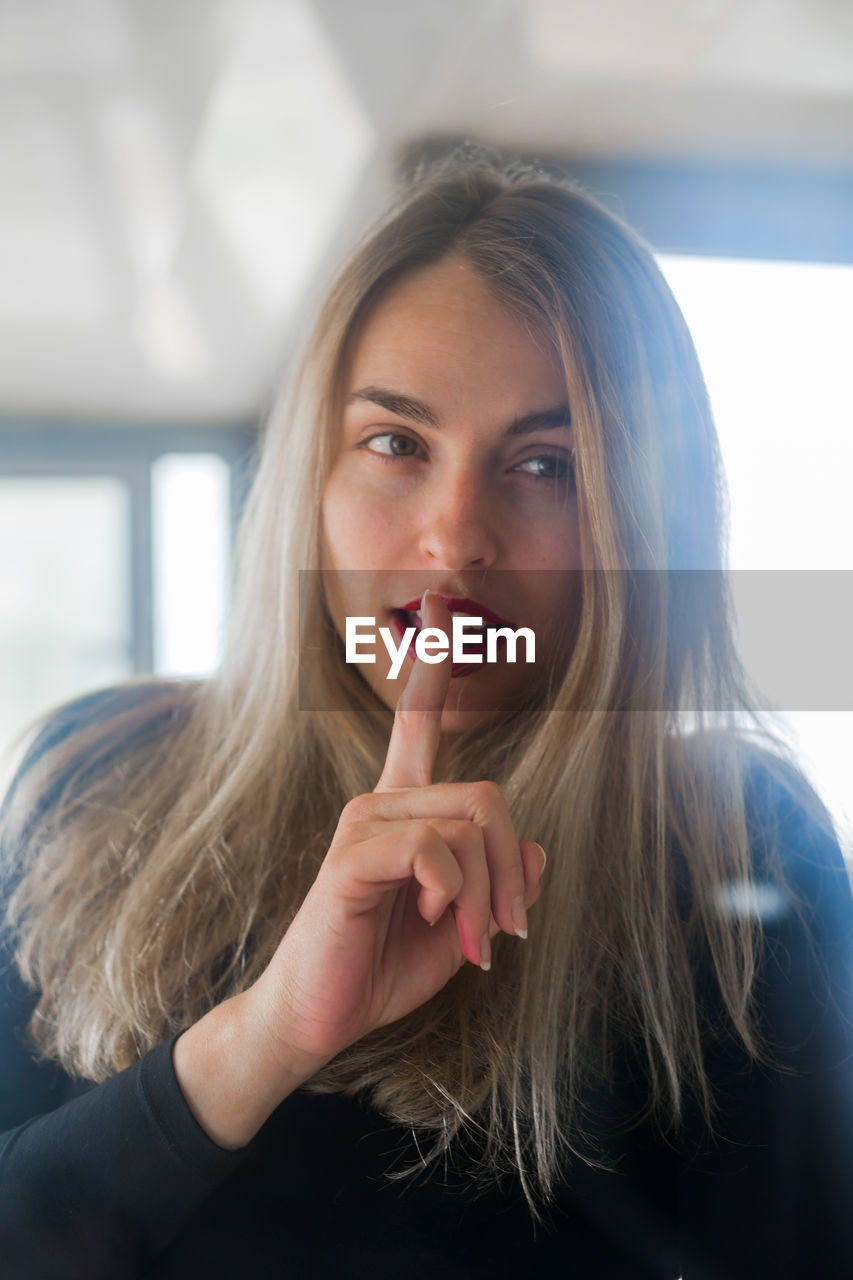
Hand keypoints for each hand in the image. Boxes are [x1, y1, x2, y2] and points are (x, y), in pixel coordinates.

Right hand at [253, 590, 546, 1067]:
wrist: (319, 1019)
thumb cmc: (382, 966)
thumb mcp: (462, 926)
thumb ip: (498, 884)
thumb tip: (537, 851)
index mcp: (404, 810)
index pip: (418, 722)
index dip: (432, 662)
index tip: (440, 599)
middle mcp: (381, 803)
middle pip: (487, 796)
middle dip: (513, 869)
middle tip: (510, 930)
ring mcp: (362, 825)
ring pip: (468, 823)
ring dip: (489, 892)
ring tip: (476, 941)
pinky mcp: (350, 858)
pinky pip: (432, 847)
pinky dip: (455, 891)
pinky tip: (438, 920)